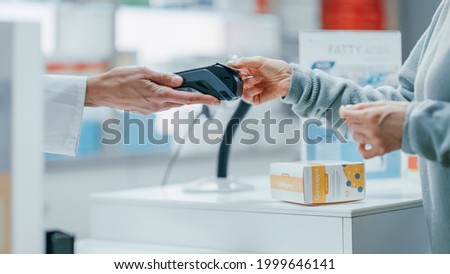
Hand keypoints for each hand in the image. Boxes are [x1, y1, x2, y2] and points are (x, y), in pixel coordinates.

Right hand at [85, 66, 219, 114]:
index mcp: (158, 95)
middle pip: (181, 102)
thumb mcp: (144, 72)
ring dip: (178, 97)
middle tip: (202, 90)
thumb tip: (180, 81)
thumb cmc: (119, 79)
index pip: (186, 98)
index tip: (215, 100)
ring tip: (181, 87)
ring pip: (172, 104)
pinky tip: (162, 91)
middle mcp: (157, 106)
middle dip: (192, 96)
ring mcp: (151, 110)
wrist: (101, 92)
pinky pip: (162, 105)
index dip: (203, 99)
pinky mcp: (146, 111)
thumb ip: (164, 77)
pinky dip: (167, 98)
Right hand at [227, 56, 291, 104]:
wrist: (288, 79)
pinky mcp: (257, 98)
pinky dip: (251, 93)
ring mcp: (253, 89)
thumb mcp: (259, 61)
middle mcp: (250, 80)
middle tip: (246, 75)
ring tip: (257, 80)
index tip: (233, 70)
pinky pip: (248, 98)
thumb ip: (243, 61)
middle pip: (236, 82)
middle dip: (240, 79)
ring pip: (240, 91)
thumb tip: (230, 63)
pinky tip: (259, 88)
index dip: (233, 72)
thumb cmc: (276, 68)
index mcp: (249, 70)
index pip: (235, 72)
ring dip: (247, 85)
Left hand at [339, 101, 408, 158]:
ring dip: (358, 131)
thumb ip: (363, 106)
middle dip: (353, 120)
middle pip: (350, 125)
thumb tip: (348, 108)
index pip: (346, 115)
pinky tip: (365, 143)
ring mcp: (376, 141)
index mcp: (370, 116)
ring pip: (355, 137)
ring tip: (368, 128)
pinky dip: (361, 148)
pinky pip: (364, 153)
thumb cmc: (401, 111)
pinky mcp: (381, 150)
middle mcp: (371, 129)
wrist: (419, 124)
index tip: (344, 110)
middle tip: (361, 117)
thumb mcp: (382, 103)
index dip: (343, 111)